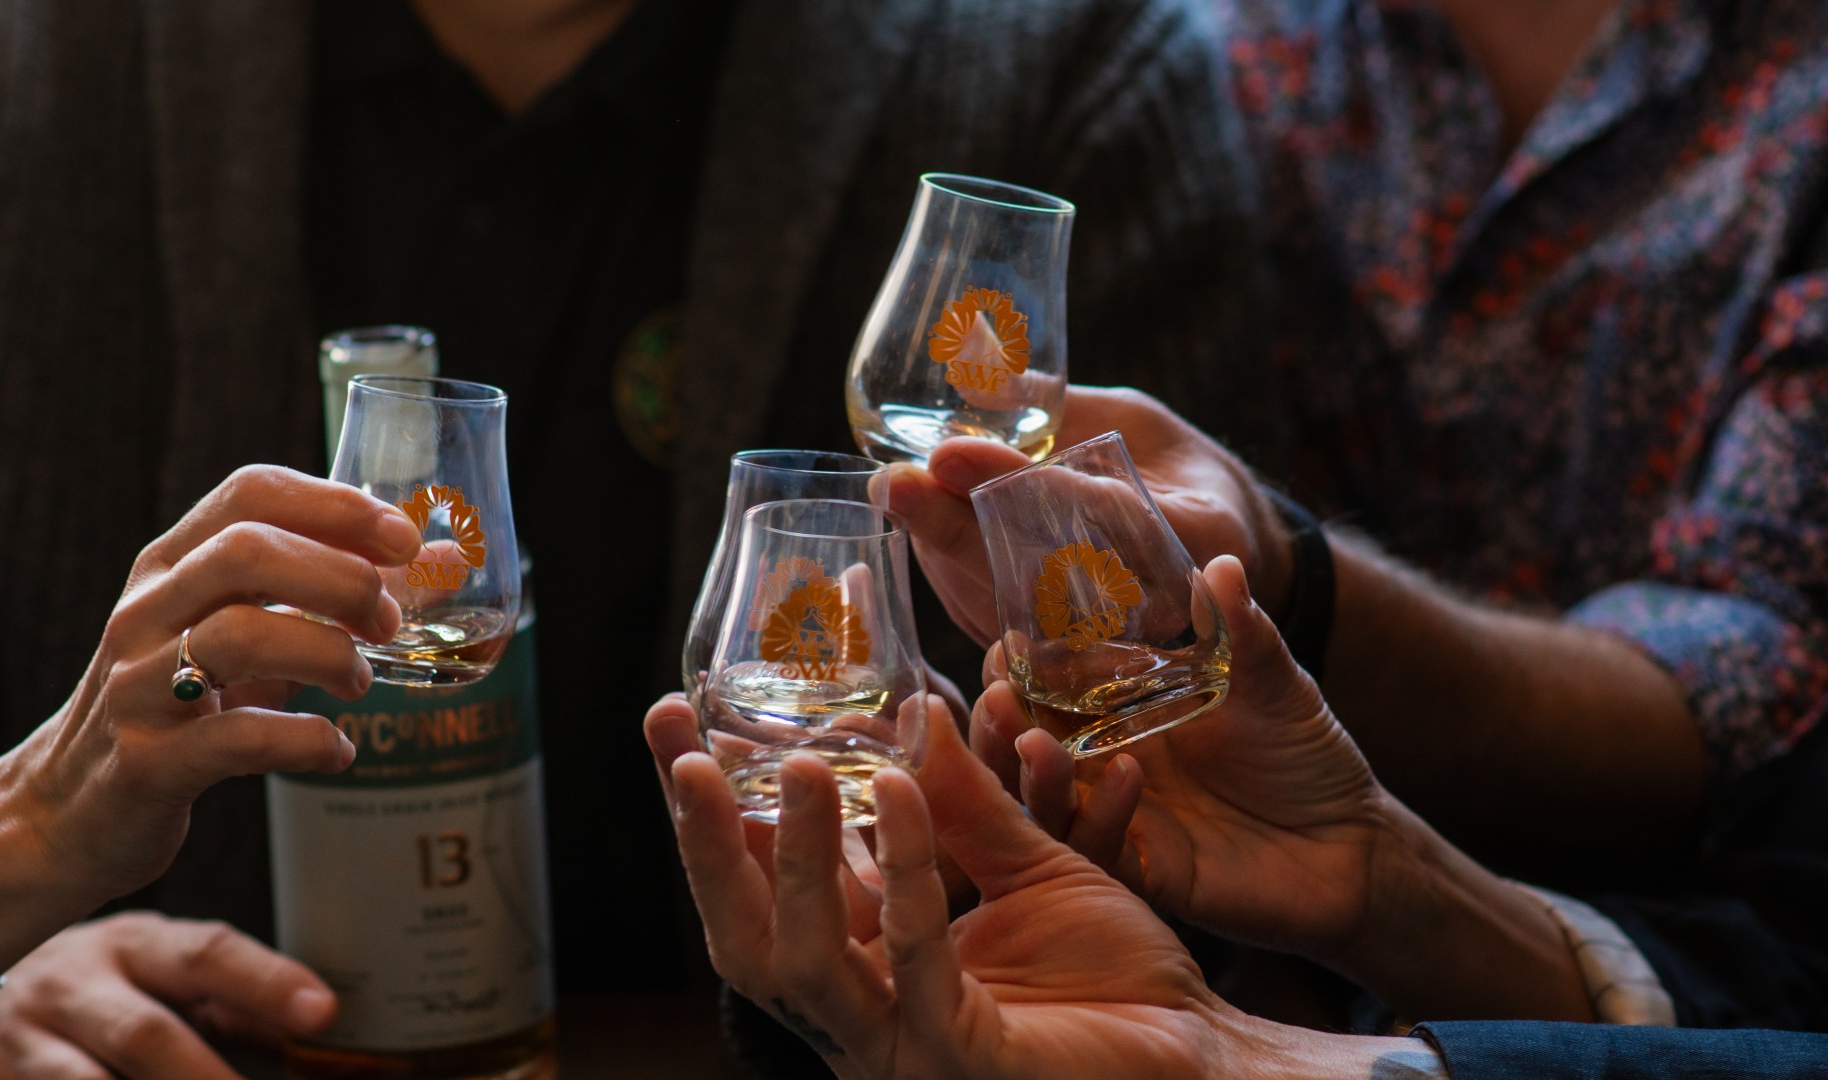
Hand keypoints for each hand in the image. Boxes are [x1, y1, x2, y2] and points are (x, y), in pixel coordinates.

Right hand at [0, 465, 419, 911]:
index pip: (249, 492)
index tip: (403, 539)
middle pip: (247, 552)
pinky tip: (336, 749)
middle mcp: (146, 613)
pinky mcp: (146, 763)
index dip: (336, 505)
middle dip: (339, 578)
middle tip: (387, 623)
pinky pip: (237, 739)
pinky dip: (306, 741)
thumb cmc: (174, 708)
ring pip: (239, 636)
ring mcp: (136, 687)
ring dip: (327, 655)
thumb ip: (325, 599)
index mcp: (170, 566)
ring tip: (359, 683)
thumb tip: (441, 562)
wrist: (64, 814)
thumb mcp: (241, 638)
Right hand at [0, 912, 335, 1078]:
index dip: (269, 982)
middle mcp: (75, 983)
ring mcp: (21, 1036)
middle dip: (206, 1079)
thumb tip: (321, 1029)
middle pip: (148, 1034)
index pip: (209, 954)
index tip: (325, 1012)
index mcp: (136, 945)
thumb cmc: (87, 988)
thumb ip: (230, 1002)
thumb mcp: (154, 976)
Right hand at [658, 691, 1256, 1078]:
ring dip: (796, 856)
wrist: (1203, 1055)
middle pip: (745, 934)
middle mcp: (861, 1016)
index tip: (672, 721)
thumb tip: (906, 710)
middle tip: (685, 750)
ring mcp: (901, 1048)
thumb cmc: (1113, 975)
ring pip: (806, 959)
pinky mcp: (960, 1060)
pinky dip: (904, 874)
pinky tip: (897, 793)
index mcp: (864, 967)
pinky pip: (914, 962)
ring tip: (798, 762)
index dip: (714, 810)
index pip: (762, 885)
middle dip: (706, 844)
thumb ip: (964, 801)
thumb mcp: (1030, 864)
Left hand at [888, 384, 1291, 647]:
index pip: (1097, 516)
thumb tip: (974, 373)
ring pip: (1005, 602)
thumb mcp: (1135, 419)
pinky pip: (993, 615)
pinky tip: (909, 520)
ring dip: (939, 549)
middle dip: (956, 527)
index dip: (1019, 486)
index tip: (949, 453)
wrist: (1207, 557)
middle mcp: (1149, 605)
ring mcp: (1098, 641)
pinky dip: (946, 566)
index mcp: (1193, 538)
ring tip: (891, 492)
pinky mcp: (1053, 653)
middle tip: (896, 481)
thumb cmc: (1172, 472)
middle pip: (1037, 574)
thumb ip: (1065, 407)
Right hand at [973, 554, 1389, 960]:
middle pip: (1021, 746)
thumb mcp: (1275, 683)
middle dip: (997, 723)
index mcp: (1119, 713)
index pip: (1043, 688)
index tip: (1006, 643)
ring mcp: (1118, 819)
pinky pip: (1099, 851)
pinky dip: (1100, 816)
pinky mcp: (1144, 872)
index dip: (1015, 670)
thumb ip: (1243, 631)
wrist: (1354, 844)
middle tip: (994, 697)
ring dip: (1028, 773)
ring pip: (1042, 804)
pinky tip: (1124, 776)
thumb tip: (1221, 564)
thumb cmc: (1305, 755)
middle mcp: (1102, 764)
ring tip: (1031, 739)